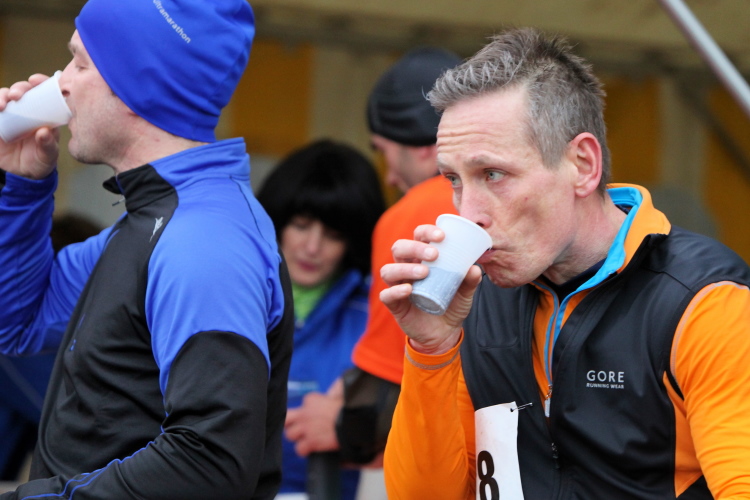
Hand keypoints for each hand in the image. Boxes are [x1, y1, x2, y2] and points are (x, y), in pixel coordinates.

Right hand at [0, 74, 59, 179]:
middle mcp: (28, 111)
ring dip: (2, 95)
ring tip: (2, 105)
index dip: (40, 82)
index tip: (35, 80)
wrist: (22, 175)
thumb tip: (44, 132)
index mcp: (45, 114)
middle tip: (17, 96)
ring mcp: (11, 115)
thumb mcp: (48, 156)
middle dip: (19, 88)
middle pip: (22, 91)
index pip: (44, 92)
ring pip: (5, 96)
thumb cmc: (41, 162)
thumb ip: (48, 145)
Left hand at [284, 381, 343, 456]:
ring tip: (306, 440)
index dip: (307, 411)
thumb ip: (333, 389)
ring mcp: (306, 428)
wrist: (355, 421)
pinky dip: (304, 451)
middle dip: (291, 424)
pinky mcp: (311, 442)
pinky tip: (311, 449)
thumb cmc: (349, 407)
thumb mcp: (340, 392)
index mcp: (311, 399)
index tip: (315, 416)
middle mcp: (305, 413)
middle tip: (300, 428)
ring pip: (290, 435)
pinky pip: (299, 449)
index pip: (302, 405)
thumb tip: (331, 392)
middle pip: (286, 419)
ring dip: (298, 438)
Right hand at [379, 223, 482, 354]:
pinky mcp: (395, 305)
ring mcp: (399, 286)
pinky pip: (386, 294)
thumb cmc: (452, 305)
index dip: (426, 231)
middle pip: (399, 248)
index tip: (442, 235)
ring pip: (389, 270)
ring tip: (424, 272)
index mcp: (422, 258)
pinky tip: (409, 290)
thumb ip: (470, 281)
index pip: (418, 236)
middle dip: (415, 247)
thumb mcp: (465, 293)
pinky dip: (395, 291)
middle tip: (434, 254)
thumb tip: (474, 268)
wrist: (445, 334)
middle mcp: (407, 268)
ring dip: (405, 267)